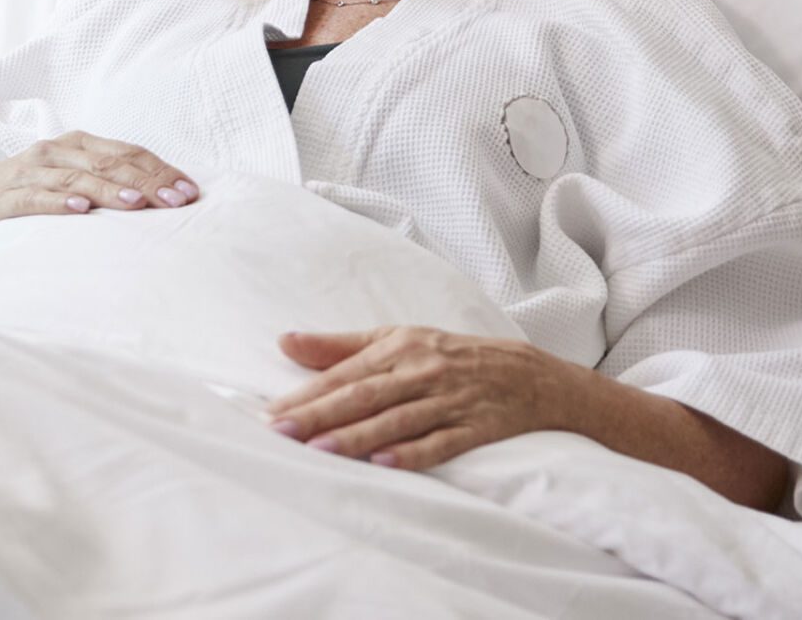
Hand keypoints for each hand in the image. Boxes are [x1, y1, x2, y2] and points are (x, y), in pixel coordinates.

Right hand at [0, 131, 198, 243]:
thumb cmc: (26, 201)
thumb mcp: (68, 185)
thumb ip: (107, 184)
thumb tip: (163, 198)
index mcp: (73, 145)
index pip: (125, 152)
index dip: (159, 170)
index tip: (189, 192)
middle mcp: (50, 152)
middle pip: (106, 163)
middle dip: (146, 182)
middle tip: (176, 202)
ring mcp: (24, 173)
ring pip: (74, 178)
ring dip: (108, 191)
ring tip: (137, 204)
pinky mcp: (0, 199)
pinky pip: (33, 198)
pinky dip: (58, 203)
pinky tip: (81, 211)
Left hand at [264, 326, 592, 469]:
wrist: (530, 374)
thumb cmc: (450, 354)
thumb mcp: (398, 339)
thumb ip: (339, 346)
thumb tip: (284, 342)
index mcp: (399, 348)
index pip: (345, 374)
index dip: (307, 394)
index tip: (271, 413)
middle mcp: (422, 372)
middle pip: (364, 395)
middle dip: (321, 414)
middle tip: (282, 431)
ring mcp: (450, 400)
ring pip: (397, 420)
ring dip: (358, 436)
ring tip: (320, 450)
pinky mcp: (476, 427)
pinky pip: (441, 442)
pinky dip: (413, 453)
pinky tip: (384, 462)